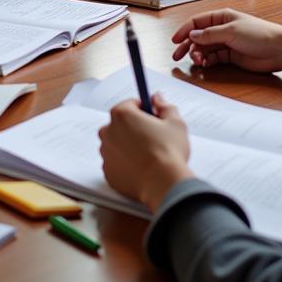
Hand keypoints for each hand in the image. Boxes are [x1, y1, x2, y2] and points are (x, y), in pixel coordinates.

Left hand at [98, 94, 192, 210]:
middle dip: (134, 127)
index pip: (130, 104)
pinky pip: (115, 162)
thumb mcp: (175, 122)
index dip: (144, 109)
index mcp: (122, 114)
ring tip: (148, 154)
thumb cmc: (169, 151)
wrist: (163, 184)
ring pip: (116, 143)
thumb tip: (158, 98)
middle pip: (120, 123)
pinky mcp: (107, 172)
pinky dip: (125, 163)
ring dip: (128, 145)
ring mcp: (106, 153)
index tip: (154, 118)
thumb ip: (165, 106)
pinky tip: (141, 168)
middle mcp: (108, 131)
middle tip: (152, 137)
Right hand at [172, 9, 281, 78]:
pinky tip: (205, 65)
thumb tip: (192, 35)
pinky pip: (213, 58)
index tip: (175, 41)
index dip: (184, 30)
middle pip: (198, 36)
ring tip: (197, 61)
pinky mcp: (231, 56)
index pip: (197, 22)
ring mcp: (226, 42)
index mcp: (222, 16)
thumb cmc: (258, 35)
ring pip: (205, 48)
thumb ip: (209, 34)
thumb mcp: (231, 31)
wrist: (279, 50)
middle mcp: (222, 28)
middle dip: (187, 45)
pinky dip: (207, 61)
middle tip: (178, 56)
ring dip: (198, 54)